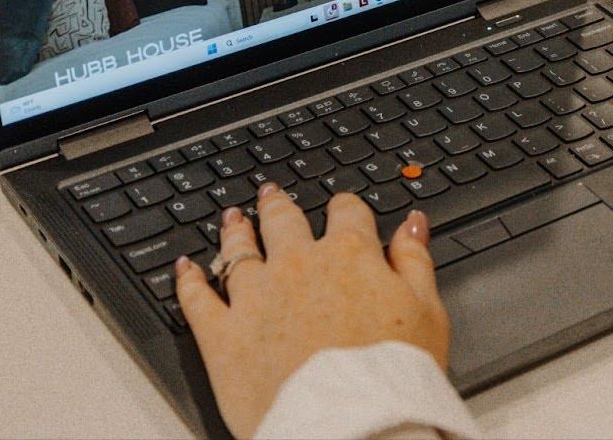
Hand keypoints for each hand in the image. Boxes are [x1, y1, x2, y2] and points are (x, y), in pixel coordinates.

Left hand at [175, 185, 450, 439]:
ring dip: (234, 232)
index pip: (346, 213)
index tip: (342, 208)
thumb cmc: (392, 376)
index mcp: (350, 256)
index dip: (344, 208)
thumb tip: (413, 223)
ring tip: (232, 220)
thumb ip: (415, 260)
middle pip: (284, 222)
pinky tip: (185, 269)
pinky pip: (198, 299)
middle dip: (279, 206)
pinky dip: (189, 280)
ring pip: (239, 252)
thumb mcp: (427, 311)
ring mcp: (256, 298)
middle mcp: (298, 266)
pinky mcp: (223, 337)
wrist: (349, 425)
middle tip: (271, 195)